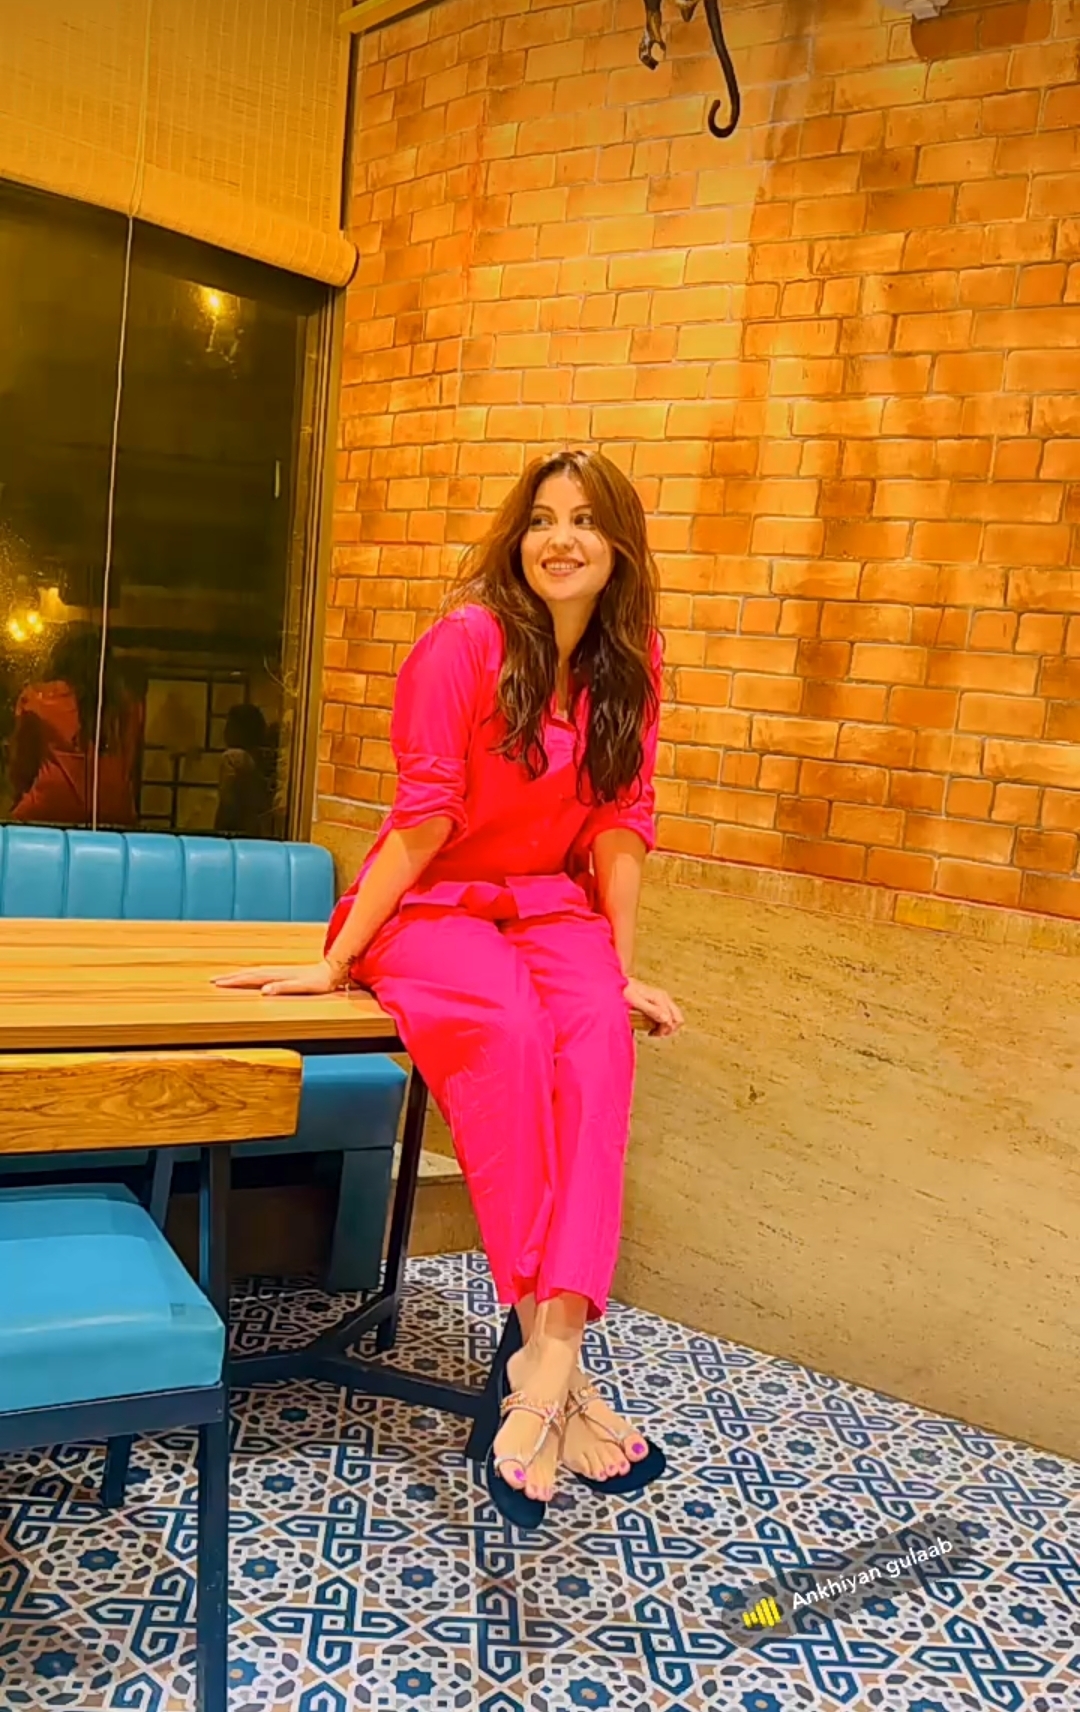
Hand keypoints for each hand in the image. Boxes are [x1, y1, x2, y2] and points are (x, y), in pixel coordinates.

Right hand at [213, 959, 341, 996]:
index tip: (219, 983)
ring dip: (239, 975)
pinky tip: (250, 977)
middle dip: (231, 977)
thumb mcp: (303, 987)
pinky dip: (251, 975)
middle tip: (214, 980)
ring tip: (226, 978)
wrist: (332, 970)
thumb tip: (264, 991)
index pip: (251, 978)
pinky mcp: (285, 973)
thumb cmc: (319, 982)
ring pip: (255, 972)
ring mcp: (280, 971)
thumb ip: (284, 988)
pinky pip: (262, 973)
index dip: (235, 981)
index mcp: (278, 976)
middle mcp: (277, 972)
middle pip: (249, 974)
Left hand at [623, 977, 683, 1036]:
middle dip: (668, 1029)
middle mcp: (664, 998)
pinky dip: (664, 1022)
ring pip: (675, 1017)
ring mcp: (663, 998)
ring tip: (653, 1030)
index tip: (651, 1034)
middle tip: (655, 1033)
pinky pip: (669, 1014)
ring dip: (667, 1026)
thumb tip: (666, 1020)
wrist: (620, 983)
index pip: (670, 1019)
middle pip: (677, 1018)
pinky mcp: (660, 1001)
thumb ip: (652, 1011)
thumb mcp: (636, 1002)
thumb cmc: (625, 992)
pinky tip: (653, 1024)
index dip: (663, 1030)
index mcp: (660, 998)